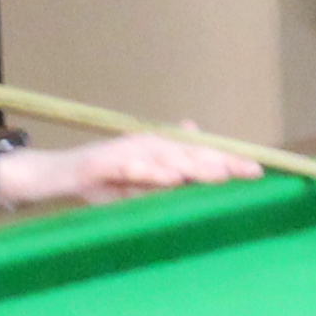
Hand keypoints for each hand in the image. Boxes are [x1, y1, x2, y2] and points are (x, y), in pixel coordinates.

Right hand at [12, 133, 256, 205]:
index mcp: (158, 150)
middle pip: (190, 153)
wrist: (57, 174)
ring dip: (194, 165)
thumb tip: (194, 136)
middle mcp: (146, 145)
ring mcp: (125, 153)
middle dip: (220, 162)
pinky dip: (152, 172)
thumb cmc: (102, 178)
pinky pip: (132, 169)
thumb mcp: (141, 176)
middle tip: (249, 170)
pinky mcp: (105, 164)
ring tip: (220, 174)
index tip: (258, 170)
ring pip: (166, 158)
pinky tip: (172, 177)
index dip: (227, 159)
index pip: (199, 153)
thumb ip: (169, 167)